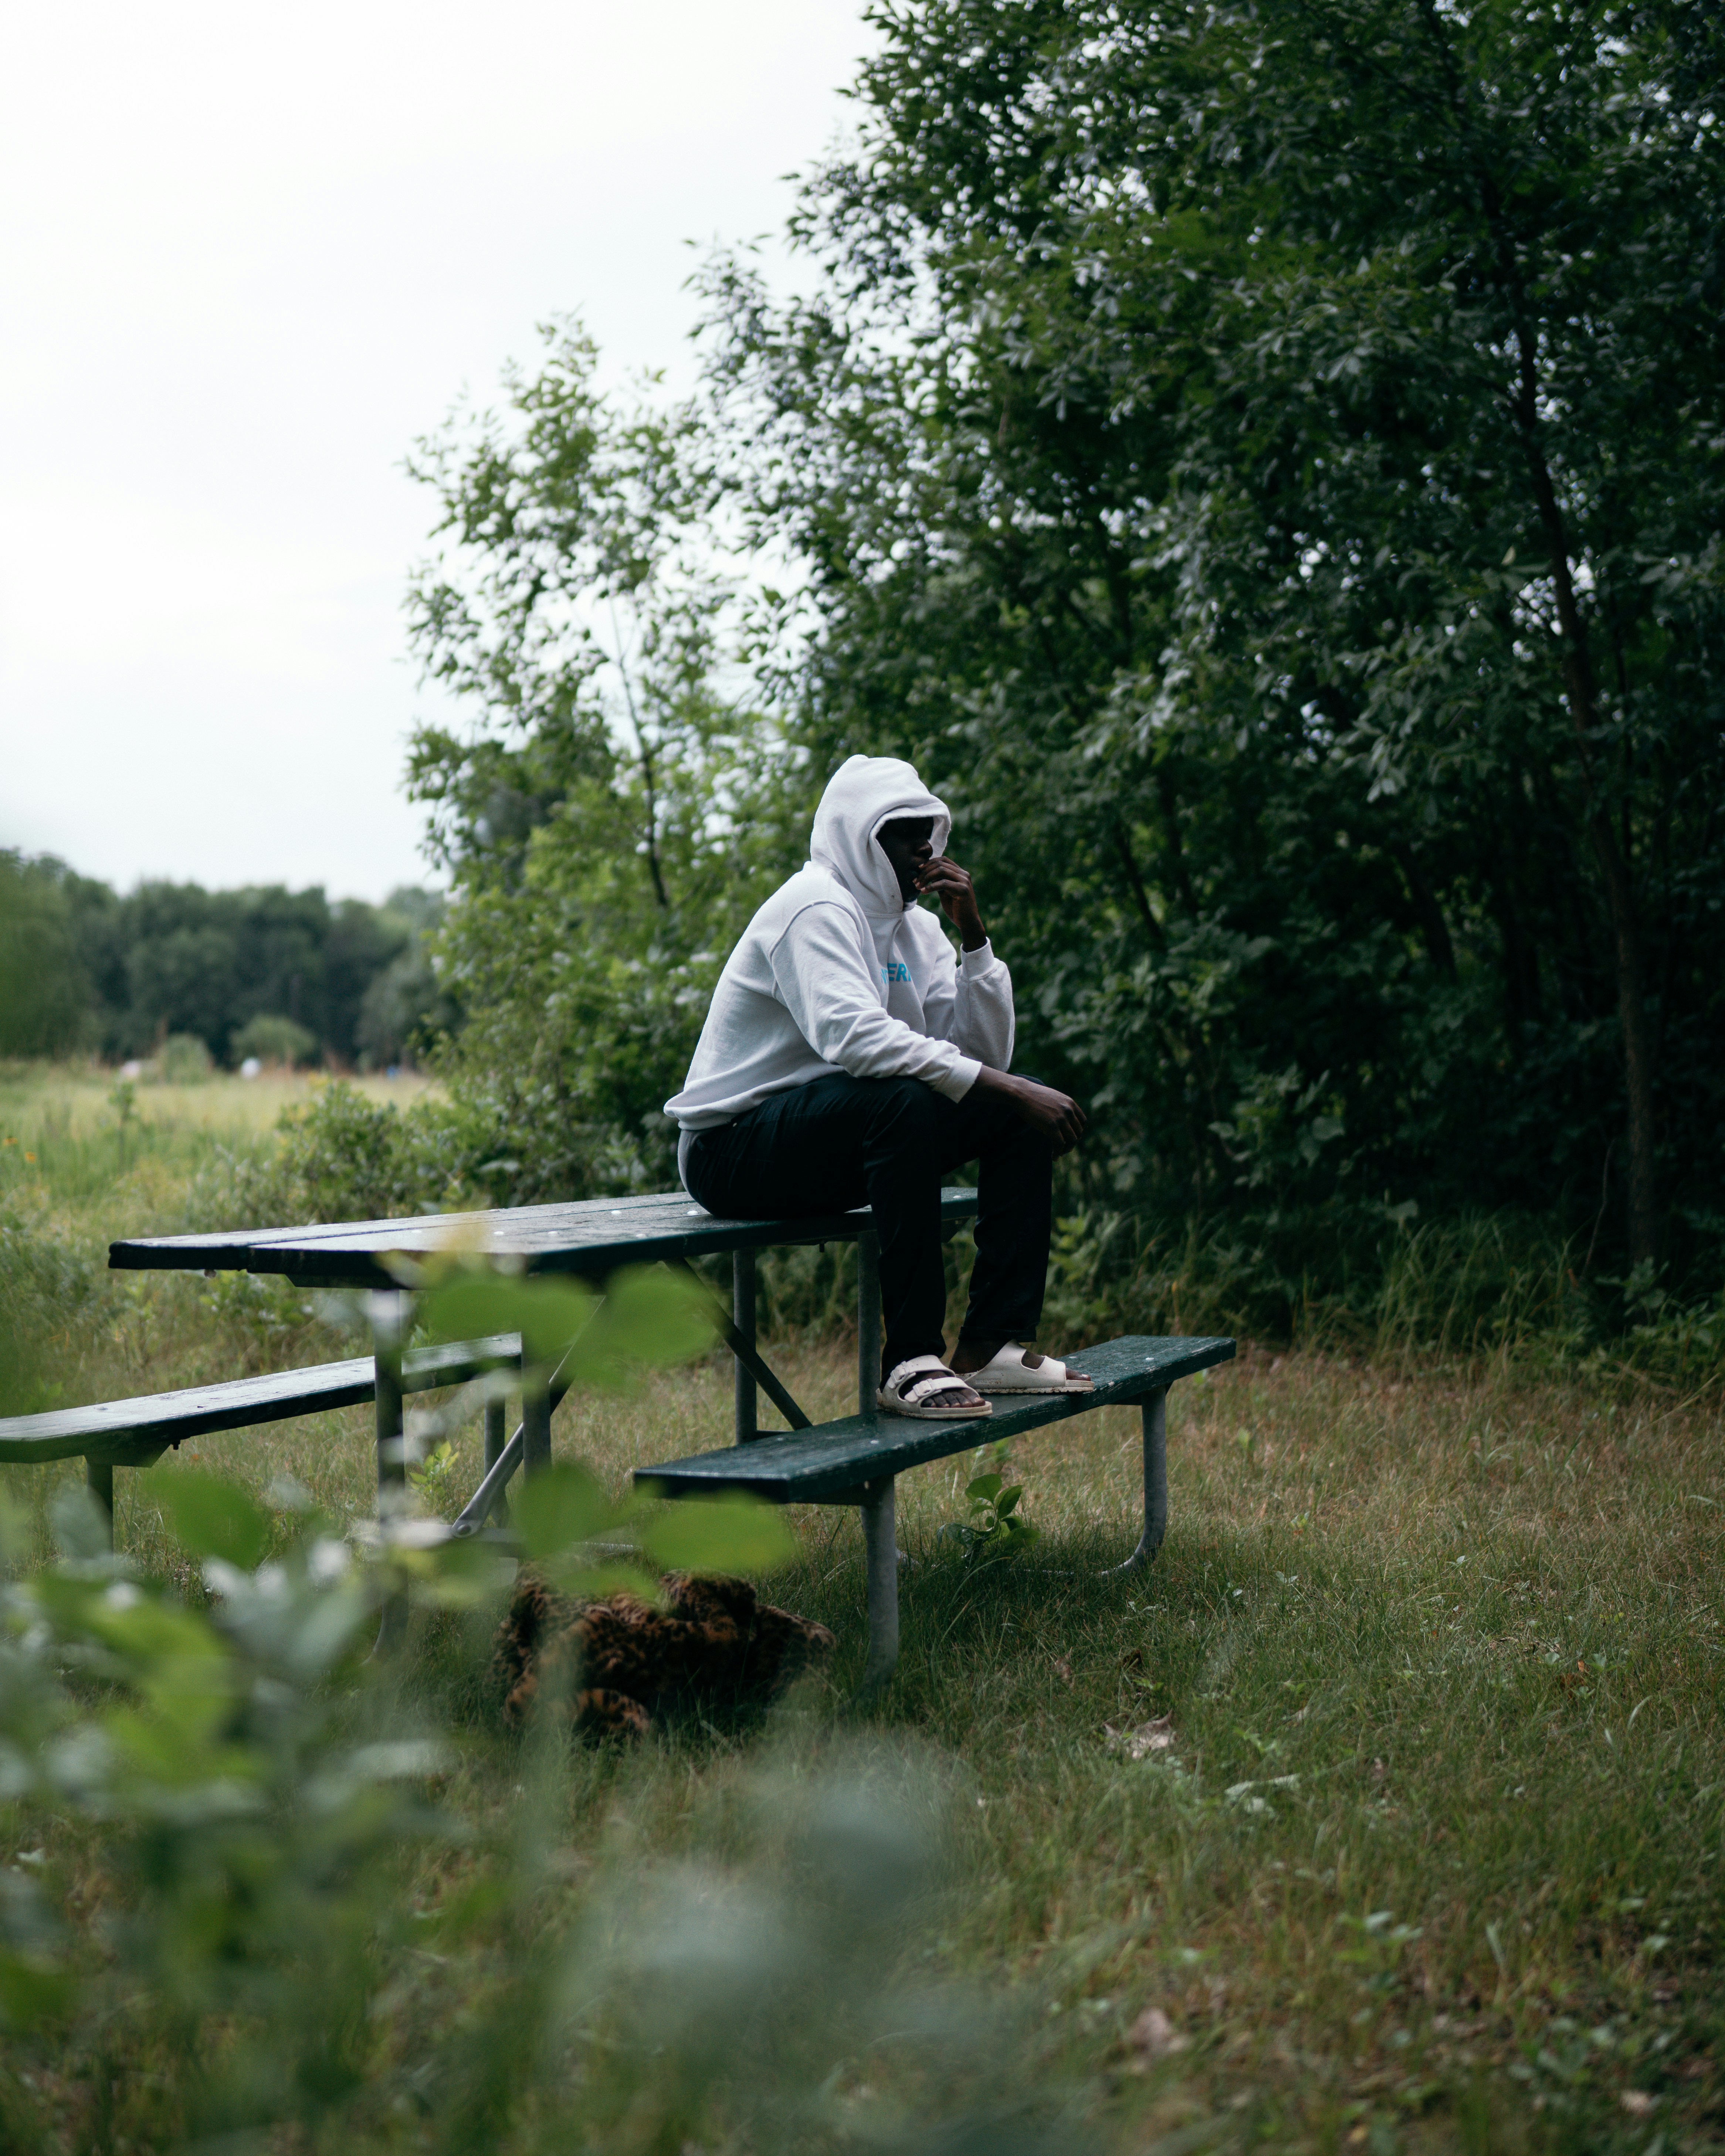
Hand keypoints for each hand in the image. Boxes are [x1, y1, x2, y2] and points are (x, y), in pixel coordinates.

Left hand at [914, 855, 985, 947]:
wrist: (967, 923)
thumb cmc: (956, 909)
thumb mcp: (946, 892)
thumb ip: (939, 881)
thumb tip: (926, 874)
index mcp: (960, 873)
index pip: (943, 860)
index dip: (929, 862)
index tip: (918, 869)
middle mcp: (964, 874)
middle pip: (940, 864)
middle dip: (925, 871)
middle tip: (915, 881)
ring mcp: (964, 881)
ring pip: (941, 871)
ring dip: (926, 877)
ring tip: (918, 886)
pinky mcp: (962, 890)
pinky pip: (943, 883)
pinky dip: (931, 887)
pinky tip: (923, 891)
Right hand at [972, 1068, 1086, 1155]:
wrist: (1022, 1093)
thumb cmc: (1034, 1096)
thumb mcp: (1054, 1098)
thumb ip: (1062, 1107)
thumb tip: (1063, 1119)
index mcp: (1070, 1103)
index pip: (1082, 1122)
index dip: (1078, 1132)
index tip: (1071, 1138)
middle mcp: (1069, 1111)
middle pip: (1078, 1133)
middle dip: (1072, 1143)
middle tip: (1065, 1149)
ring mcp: (1061, 1118)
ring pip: (1071, 1140)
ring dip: (1066, 1150)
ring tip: (1059, 1154)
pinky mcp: (1051, 1126)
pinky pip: (1059, 1144)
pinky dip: (1058, 1152)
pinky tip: (1054, 1157)